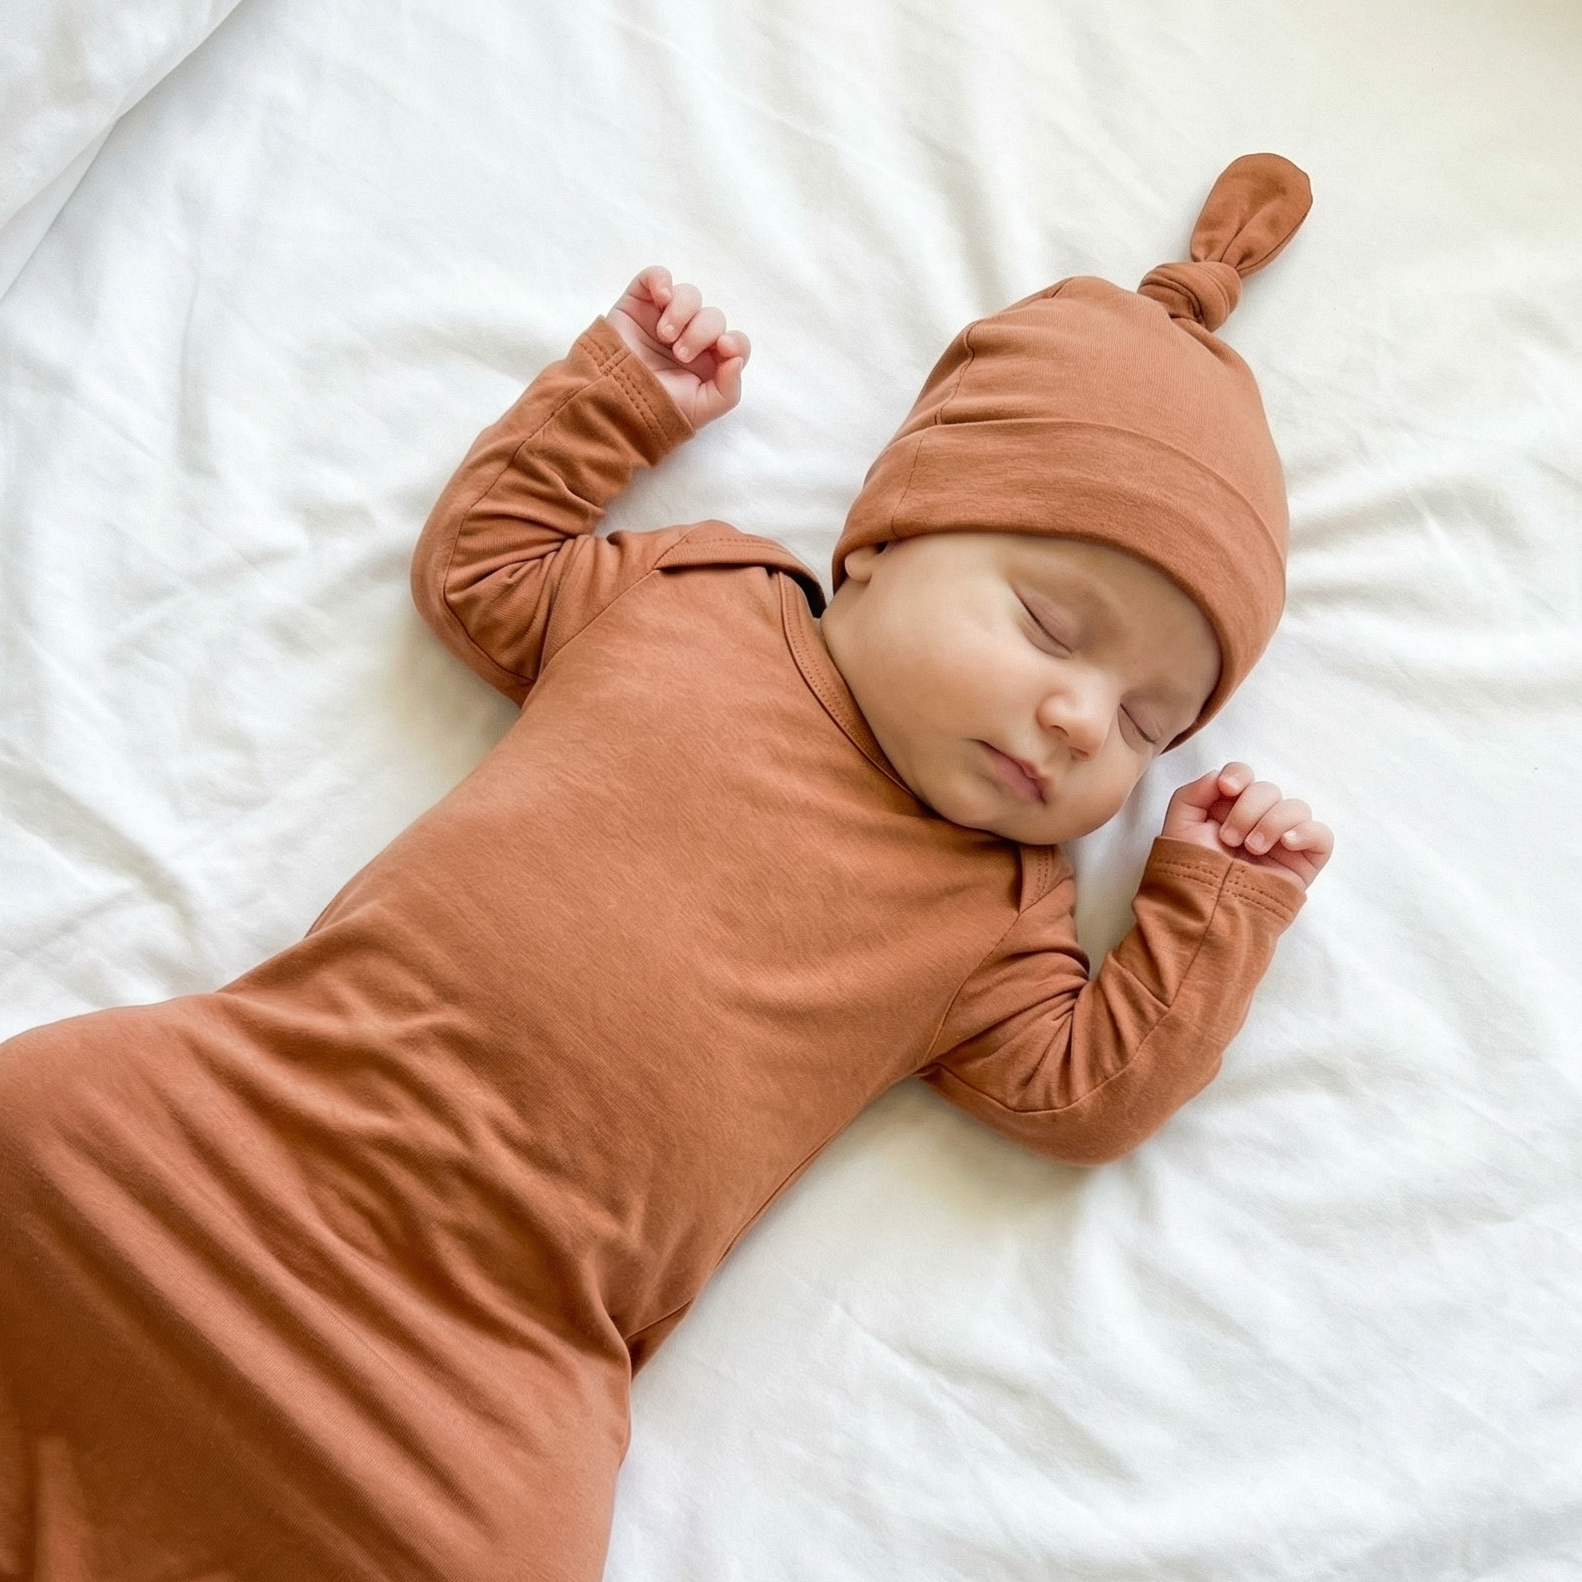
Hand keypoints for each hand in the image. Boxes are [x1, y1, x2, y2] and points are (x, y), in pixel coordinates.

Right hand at [607, 266, 749, 428]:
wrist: (612, 401)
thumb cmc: (655, 409)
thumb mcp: (700, 411)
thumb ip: (728, 390)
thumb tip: (737, 359)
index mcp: (708, 363)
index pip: (736, 342)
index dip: (736, 341)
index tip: (723, 348)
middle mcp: (690, 338)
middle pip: (713, 316)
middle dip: (700, 333)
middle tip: (680, 353)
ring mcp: (665, 318)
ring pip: (689, 295)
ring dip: (682, 313)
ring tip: (664, 336)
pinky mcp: (639, 303)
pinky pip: (656, 276)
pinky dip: (661, 280)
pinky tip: (661, 298)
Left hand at [1162, 763, 1332, 889]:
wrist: (1206, 913)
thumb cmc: (1191, 872)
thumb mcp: (1179, 827)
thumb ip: (1193, 793)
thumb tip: (1221, 777)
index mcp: (1229, 810)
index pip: (1245, 776)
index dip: (1239, 774)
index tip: (1226, 789)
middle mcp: (1258, 821)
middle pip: (1269, 790)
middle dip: (1248, 809)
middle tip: (1230, 838)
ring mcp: (1283, 841)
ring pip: (1296, 807)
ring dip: (1272, 822)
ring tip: (1252, 849)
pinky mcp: (1303, 862)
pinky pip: (1322, 835)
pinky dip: (1306, 832)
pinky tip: (1285, 843)